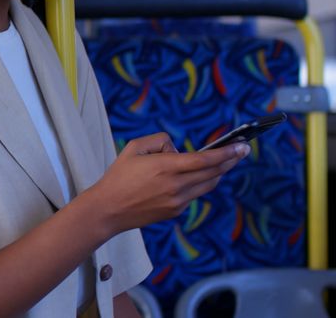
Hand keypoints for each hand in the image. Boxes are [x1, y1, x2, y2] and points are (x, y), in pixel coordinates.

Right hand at [85, 132, 249, 235]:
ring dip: (219, 172)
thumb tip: (178, 148)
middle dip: (231, 160)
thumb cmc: (119, 176)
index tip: (242, 145)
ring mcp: (178, 201)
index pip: (206, 159)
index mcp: (166, 166)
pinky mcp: (175, 211)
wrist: (109, 209)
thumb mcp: (134, 147)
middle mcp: (176, 185)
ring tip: (223, 162)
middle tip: (242, 150)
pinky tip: (195, 177)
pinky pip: (194, 194)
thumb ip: (160, 140)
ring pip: (208, 184)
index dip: (227, 152)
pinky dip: (199, 183)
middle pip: (214, 172)